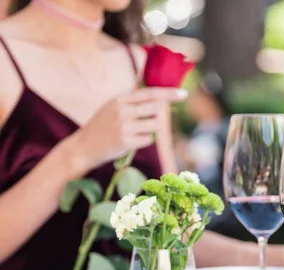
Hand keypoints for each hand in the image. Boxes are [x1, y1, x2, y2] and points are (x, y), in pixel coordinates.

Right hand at [69, 87, 187, 171]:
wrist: (83, 147)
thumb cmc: (102, 127)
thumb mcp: (112, 107)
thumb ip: (132, 102)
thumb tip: (160, 99)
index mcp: (120, 99)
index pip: (150, 93)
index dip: (169, 93)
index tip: (184, 94)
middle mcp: (122, 111)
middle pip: (156, 109)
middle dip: (157, 116)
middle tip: (144, 122)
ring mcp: (124, 126)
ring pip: (156, 125)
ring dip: (152, 129)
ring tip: (137, 131)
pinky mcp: (126, 142)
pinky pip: (149, 139)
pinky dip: (145, 140)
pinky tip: (132, 141)